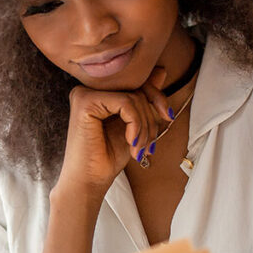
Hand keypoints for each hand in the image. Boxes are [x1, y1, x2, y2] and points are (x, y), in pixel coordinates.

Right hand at [52, 68, 172, 206]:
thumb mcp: (133, 125)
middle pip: (137, 89)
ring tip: (140, 149)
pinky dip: (136, 125)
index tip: (167, 118)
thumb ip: (143, 100)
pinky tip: (131, 142)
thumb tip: (160, 71)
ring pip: (133, 97)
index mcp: (98, 93)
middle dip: (151, 118)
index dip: (157, 98)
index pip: (136, 83)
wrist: (88, 182)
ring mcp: (84, 94)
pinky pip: (125, 103)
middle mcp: (88, 89)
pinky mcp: (85, 102)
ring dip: (145, 127)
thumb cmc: (107, 158)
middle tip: (149, 145)